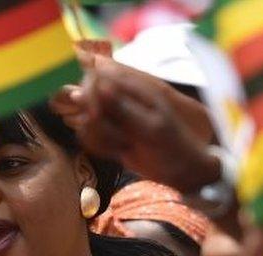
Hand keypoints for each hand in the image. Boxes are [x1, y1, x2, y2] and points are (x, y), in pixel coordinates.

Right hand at [52, 51, 218, 191]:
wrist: (179, 170)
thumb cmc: (172, 145)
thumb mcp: (150, 127)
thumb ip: (122, 107)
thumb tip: (98, 86)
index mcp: (132, 88)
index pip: (96, 78)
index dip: (90, 95)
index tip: (96, 115)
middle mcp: (117, 98)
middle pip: (83, 99)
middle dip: (95, 122)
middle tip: (118, 137)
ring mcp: (110, 116)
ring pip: (83, 120)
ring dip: (99, 137)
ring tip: (123, 144)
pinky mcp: (105, 134)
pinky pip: (87, 137)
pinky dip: (99, 147)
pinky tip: (118, 151)